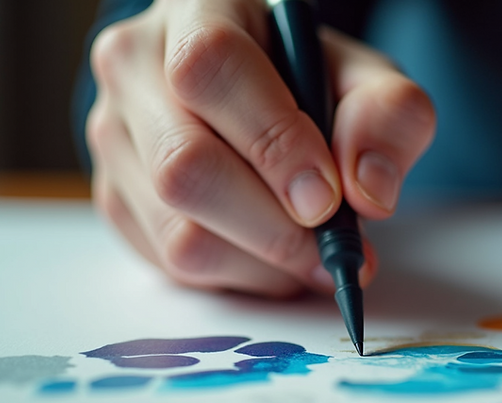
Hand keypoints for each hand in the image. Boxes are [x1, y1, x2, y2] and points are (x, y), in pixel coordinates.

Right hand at [86, 0, 435, 296]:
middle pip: (184, 166)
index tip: (328, 198)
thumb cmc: (308, 80)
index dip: (273, 142)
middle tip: (332, 246)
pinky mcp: (114, 198)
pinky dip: (239, 276)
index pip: (211, 69)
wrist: (254, 93)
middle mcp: (134, 67)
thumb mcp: (366, 80)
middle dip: (274, 227)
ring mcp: (114, 137)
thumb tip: (368, 191)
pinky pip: (172, 264)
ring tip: (311, 254)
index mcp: (196, 12)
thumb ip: (387, 117)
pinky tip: (272, 255)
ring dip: (263, 263)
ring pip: (177, 232)